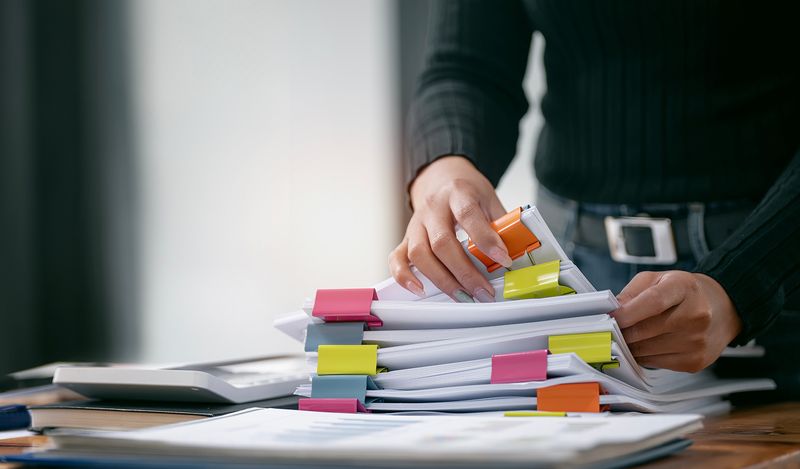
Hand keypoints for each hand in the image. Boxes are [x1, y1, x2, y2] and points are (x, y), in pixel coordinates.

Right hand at [388, 156, 510, 301]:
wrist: (442, 177)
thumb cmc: (468, 192)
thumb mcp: (490, 199)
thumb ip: (500, 225)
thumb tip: (516, 254)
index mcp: (458, 193)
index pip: (468, 216)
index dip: (486, 240)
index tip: (504, 260)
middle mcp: (433, 208)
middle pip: (442, 243)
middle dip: (464, 272)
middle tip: (483, 291)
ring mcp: (416, 223)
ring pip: (419, 254)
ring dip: (441, 280)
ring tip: (462, 296)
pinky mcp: (406, 237)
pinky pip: (397, 258)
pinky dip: (404, 276)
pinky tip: (420, 290)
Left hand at [613, 271, 741, 372]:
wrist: (722, 308)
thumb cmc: (686, 292)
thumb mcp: (658, 279)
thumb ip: (632, 292)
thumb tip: (611, 311)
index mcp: (684, 288)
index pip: (653, 302)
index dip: (627, 313)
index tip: (611, 318)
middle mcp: (696, 315)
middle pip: (645, 330)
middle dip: (622, 331)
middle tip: (613, 327)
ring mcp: (697, 341)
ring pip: (646, 350)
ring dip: (631, 345)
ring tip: (632, 334)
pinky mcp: (695, 361)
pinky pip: (655, 363)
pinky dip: (644, 355)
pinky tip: (648, 344)